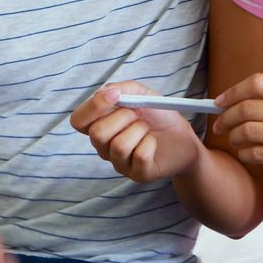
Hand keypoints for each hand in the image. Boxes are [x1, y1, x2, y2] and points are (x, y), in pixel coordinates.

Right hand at [70, 82, 203, 181]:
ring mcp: (120, 163)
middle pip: (97, 134)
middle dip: (122, 117)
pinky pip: (139, 156)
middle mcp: (104, 147)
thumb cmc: (157, 116)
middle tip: (138, 113)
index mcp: (99, 125)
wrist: (184, 137)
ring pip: (119, 146)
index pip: (78, 121)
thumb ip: (123, 88)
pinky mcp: (138, 174)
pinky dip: (151, 143)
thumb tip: (107, 91)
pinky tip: (154, 142)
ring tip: (147, 128)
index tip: (115, 95)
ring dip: (139, 130)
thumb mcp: (142, 94)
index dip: (92, 107)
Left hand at [212, 74, 262, 195]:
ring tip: (234, 141)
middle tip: (219, 125)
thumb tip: (236, 100)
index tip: (219, 102)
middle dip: (226, 117)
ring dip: (234, 137)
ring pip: (249, 131)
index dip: (232, 92)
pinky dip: (245, 154)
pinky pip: (258, 154)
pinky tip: (246, 154)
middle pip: (248, 108)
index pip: (257, 83)